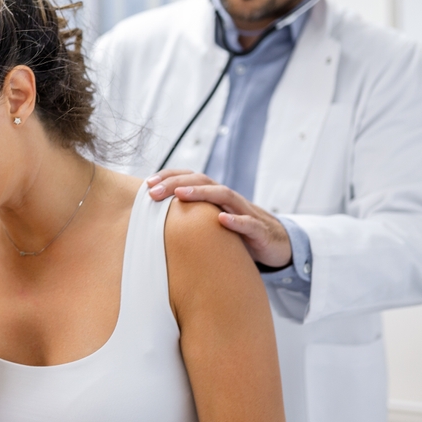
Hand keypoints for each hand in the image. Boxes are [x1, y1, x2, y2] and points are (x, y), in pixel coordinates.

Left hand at [147, 170, 291, 267]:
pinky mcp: (259, 230)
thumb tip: (154, 219)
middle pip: (203, 181)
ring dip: (201, 193)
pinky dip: (236, 220)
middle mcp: (228, 199)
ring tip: (181, 195)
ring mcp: (245, 212)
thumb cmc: (236, 232)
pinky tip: (223, 220)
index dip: (169, 177)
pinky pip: (248, 223)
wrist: (275, 243)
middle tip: (154, 191)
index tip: (147, 184)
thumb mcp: (210, 222)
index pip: (190, 178)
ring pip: (224, 195)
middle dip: (177, 183)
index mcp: (215, 196)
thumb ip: (189, 217)